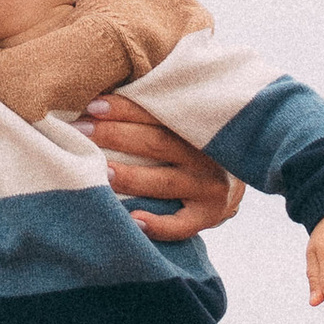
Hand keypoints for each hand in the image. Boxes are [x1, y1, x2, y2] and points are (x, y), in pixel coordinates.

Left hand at [77, 95, 245, 244]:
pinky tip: (133, 220)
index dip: (124, 108)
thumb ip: (155, 109)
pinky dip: (157, 225)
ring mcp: (209, 187)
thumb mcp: (185, 120)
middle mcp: (205, 155)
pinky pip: (181, 225)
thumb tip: (101, 97)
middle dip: (115, 136)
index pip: (157, 113)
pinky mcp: (208, 216)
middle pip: (157, 143)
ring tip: (100, 171)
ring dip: (131, 177)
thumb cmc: (194, 140)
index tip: (93, 106)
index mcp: (197, 124)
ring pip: (164, 183)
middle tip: (80, 132)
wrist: (242, 172)